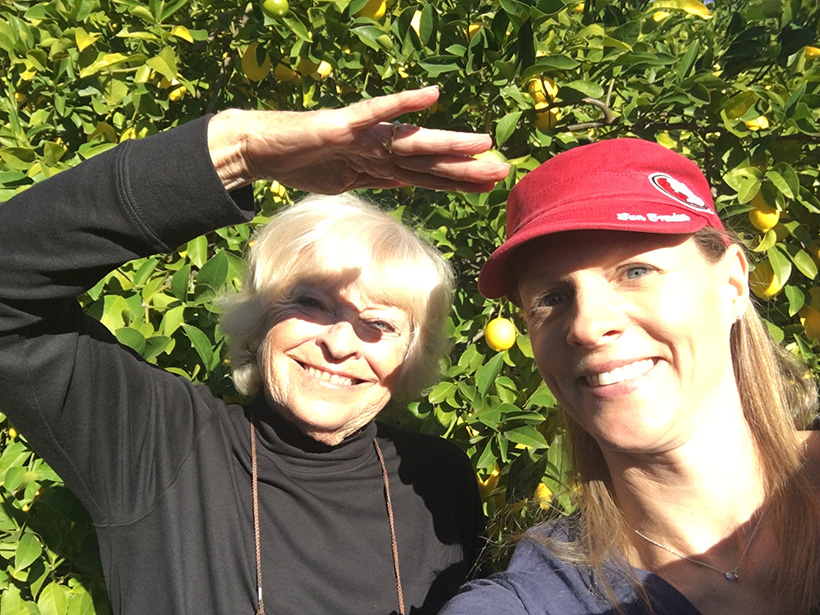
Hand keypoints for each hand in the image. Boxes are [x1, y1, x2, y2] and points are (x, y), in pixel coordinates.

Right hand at [208, 86, 509, 193]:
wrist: (260, 149)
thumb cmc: (299, 163)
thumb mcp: (345, 182)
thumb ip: (375, 180)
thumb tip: (401, 185)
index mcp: (379, 165)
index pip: (427, 176)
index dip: (458, 181)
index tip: (490, 185)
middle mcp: (377, 148)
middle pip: (428, 162)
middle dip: (465, 169)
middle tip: (503, 171)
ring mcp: (362, 136)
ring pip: (412, 142)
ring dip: (448, 144)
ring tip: (484, 144)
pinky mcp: (342, 125)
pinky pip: (374, 114)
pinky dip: (400, 106)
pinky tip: (430, 96)